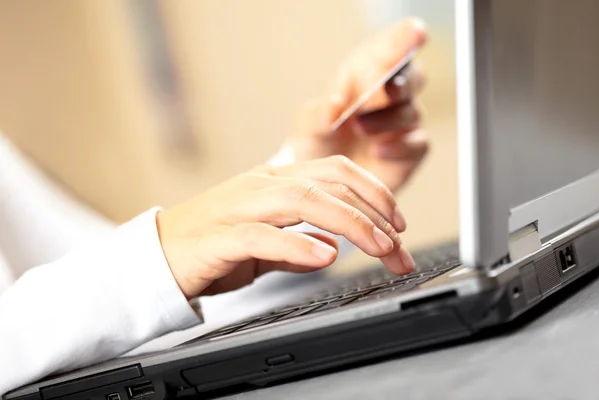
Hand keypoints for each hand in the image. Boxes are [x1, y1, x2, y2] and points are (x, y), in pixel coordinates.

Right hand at [157, 156, 414, 299]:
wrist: (156, 257)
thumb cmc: (211, 247)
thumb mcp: (264, 246)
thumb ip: (296, 247)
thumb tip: (332, 251)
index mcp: (274, 182)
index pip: (335, 171)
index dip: (373, 192)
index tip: (398, 222)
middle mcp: (261, 186)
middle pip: (328, 182)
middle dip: (373, 211)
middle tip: (399, 243)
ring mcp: (240, 206)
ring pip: (303, 200)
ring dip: (349, 223)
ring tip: (379, 247)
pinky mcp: (221, 235)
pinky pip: (264, 235)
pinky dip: (298, 244)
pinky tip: (326, 256)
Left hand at [292, 18, 428, 191]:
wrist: (323, 184)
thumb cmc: (318, 143)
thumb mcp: (309, 126)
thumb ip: (320, 112)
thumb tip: (336, 102)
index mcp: (366, 75)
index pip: (389, 49)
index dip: (404, 39)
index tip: (415, 31)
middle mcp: (390, 96)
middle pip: (412, 76)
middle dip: (403, 80)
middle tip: (388, 90)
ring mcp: (403, 123)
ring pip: (411, 111)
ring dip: (387, 119)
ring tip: (360, 128)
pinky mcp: (410, 151)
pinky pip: (417, 143)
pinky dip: (398, 147)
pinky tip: (377, 151)